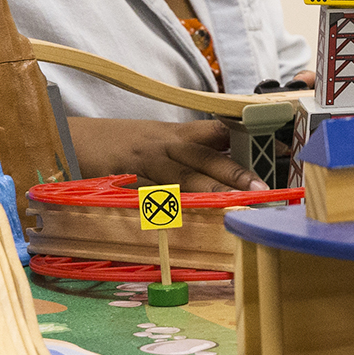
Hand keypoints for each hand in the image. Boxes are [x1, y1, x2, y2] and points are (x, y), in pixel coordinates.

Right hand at [64, 117, 268, 192]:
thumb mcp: (159, 138)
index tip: (279, 149)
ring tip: (234, 206)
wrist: (74, 138)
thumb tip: (232, 159)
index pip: (218, 131)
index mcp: (176, 133)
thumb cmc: (123, 142)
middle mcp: (165, 147)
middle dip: (233, 173)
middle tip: (259, 188)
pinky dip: (171, 210)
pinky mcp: (127, 185)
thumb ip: (193, 149)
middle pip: (204, 158)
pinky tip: (189, 222)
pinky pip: (152, 199)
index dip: (249, 138)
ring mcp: (146, 167)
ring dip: (210, 194)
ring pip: (182, 180)